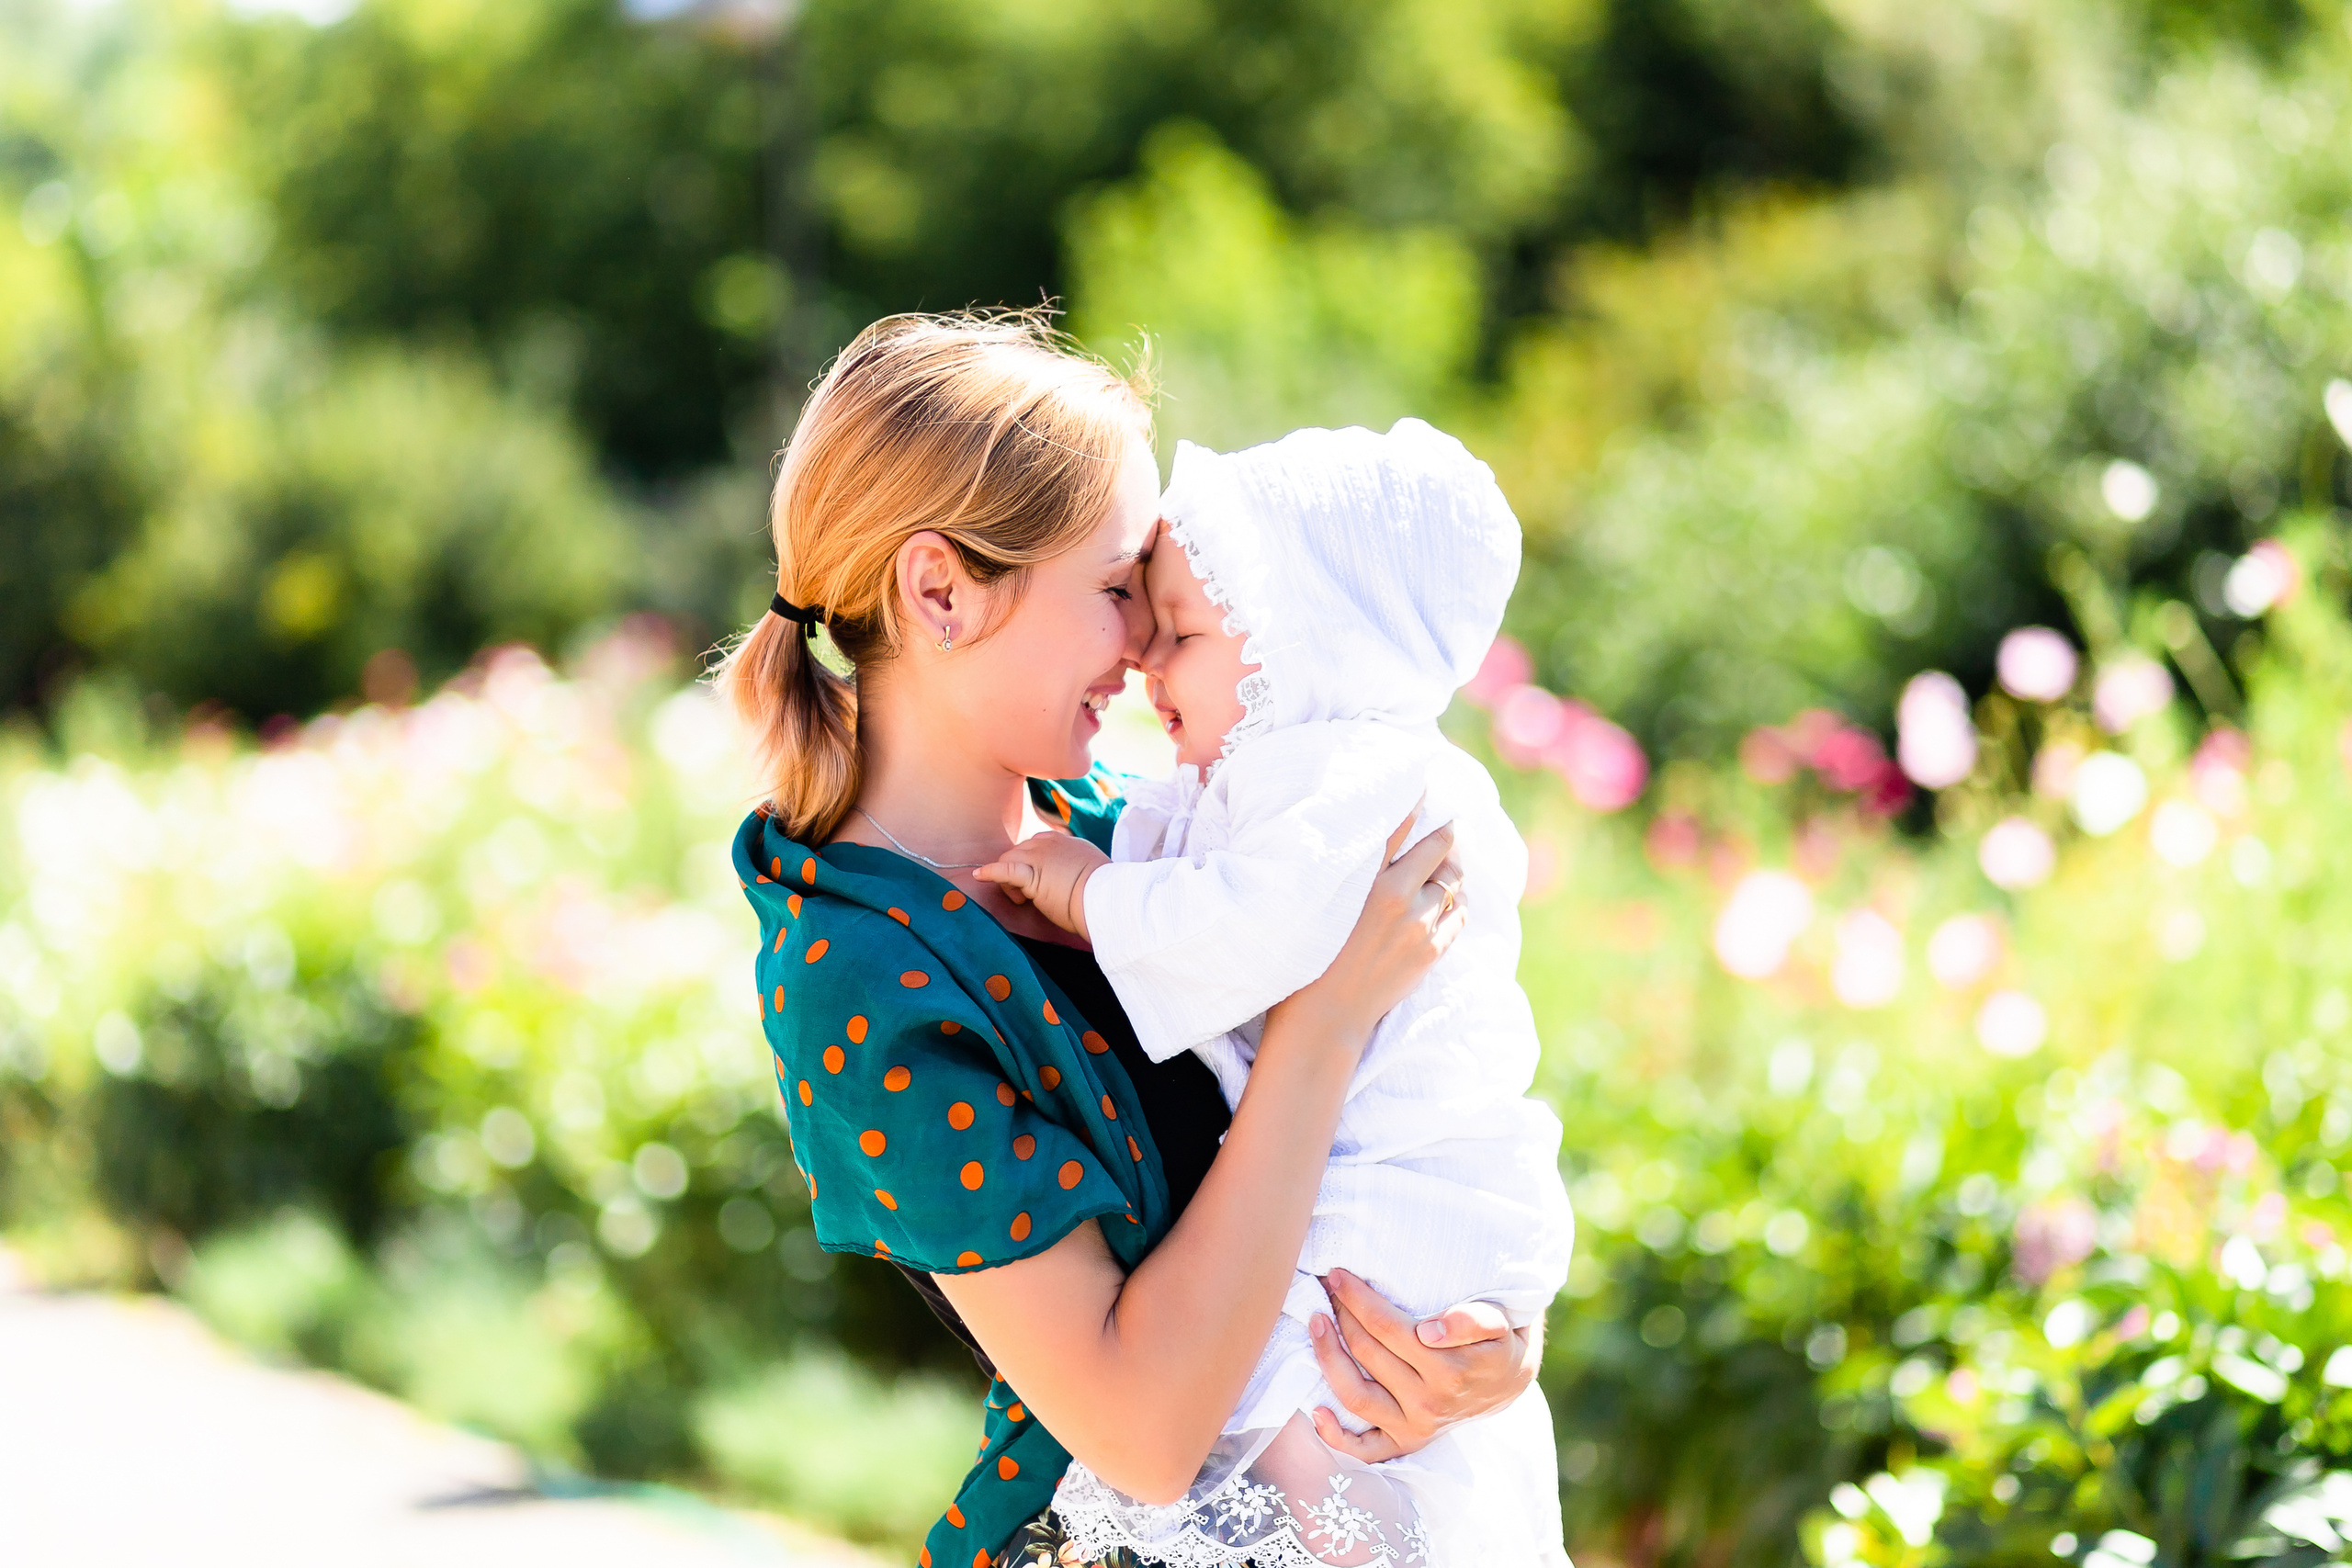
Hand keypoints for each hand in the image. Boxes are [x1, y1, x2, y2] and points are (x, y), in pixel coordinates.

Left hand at [975, 833, 1109, 939]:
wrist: (1106, 899)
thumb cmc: (1103, 891)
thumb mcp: (1093, 870)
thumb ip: (1079, 868)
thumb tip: (1076, 879)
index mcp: (1066, 841)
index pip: (1036, 844)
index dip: (1032, 862)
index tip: (1039, 878)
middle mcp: (1050, 844)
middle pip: (1020, 850)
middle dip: (1019, 871)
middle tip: (1030, 895)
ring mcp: (1039, 856)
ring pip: (1010, 859)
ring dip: (1010, 880)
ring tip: (1023, 899)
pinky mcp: (1031, 875)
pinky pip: (1005, 870)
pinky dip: (990, 872)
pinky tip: (980, 875)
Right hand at [1271, 813, 1464, 1043]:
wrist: (1325, 1016)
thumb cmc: (1308, 957)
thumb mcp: (1320, 903)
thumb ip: (1349, 872)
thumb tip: (1369, 845)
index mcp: (1364, 880)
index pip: (1398, 826)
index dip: (1415, 802)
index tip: (1425, 785)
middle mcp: (1396, 896)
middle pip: (1439, 849)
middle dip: (1445, 836)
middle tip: (1448, 826)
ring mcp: (1418, 925)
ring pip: (1452, 883)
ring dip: (1450, 873)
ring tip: (1445, 867)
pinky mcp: (1431, 951)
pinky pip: (1458, 915)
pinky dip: (1454, 904)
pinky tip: (1446, 903)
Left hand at [1303, 1268, 1542, 1460]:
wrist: (1510, 1383)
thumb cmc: (1499, 1343)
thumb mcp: (1501, 1324)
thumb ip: (1473, 1320)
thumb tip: (1431, 1330)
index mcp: (1450, 1369)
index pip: (1389, 1327)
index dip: (1358, 1298)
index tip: (1338, 1274)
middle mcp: (1428, 1402)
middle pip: (1368, 1353)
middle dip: (1342, 1314)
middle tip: (1327, 1286)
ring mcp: (1414, 1427)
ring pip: (1356, 1396)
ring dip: (1328, 1358)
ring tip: (1316, 1323)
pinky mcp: (1405, 1443)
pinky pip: (1364, 1449)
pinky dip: (1335, 1436)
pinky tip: (1316, 1410)